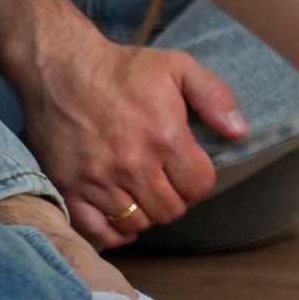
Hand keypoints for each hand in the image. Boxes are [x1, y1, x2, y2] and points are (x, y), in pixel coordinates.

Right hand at [21, 28, 247, 248]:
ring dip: (145, 213)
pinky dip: (111, 232)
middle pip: (170, 210)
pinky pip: (95, 230)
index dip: (198, 182)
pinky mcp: (68, 186)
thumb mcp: (178, 67)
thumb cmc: (122, 68)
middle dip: (174, 198)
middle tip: (164, 182)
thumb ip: (215, 97)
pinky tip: (118, 216)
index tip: (187, 170)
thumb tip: (239, 131)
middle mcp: (133, 164)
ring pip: (136, 222)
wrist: (60, 68)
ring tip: (141, 194)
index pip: (199, 187)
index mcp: (165, 137)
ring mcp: (98, 179)